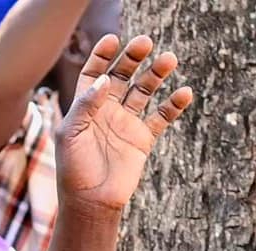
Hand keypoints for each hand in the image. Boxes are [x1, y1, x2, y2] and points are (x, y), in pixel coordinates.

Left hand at [52, 34, 192, 217]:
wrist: (91, 203)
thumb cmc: (74, 171)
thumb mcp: (70, 135)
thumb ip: (85, 106)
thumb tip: (106, 79)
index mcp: (87, 106)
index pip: (96, 73)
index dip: (103, 55)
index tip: (114, 40)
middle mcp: (108, 110)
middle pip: (123, 75)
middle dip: (133, 58)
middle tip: (146, 43)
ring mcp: (127, 123)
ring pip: (145, 91)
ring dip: (156, 74)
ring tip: (169, 60)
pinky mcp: (143, 139)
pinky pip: (161, 117)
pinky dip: (174, 105)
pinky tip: (185, 92)